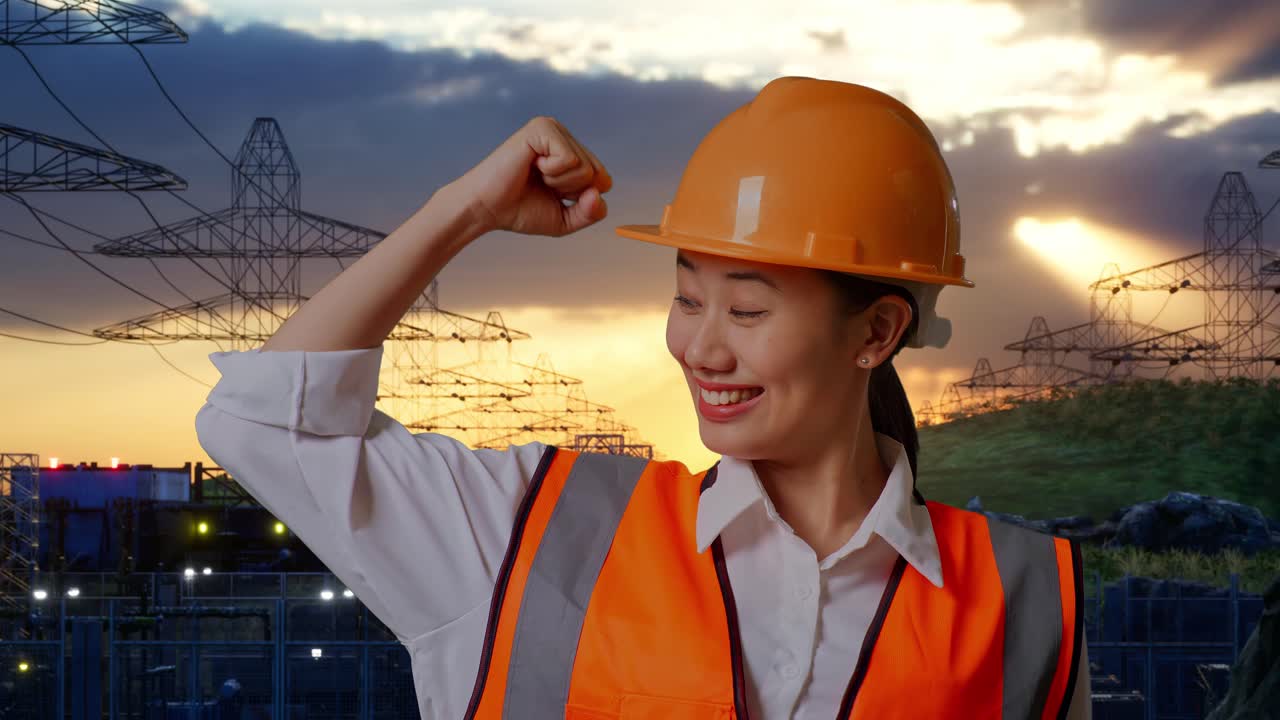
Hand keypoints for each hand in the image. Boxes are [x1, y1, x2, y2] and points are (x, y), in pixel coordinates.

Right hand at [450, 116, 611, 236]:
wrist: (485, 209)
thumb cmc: (521, 211)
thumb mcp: (566, 219)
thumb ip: (591, 212)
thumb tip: (601, 190)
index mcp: (571, 151)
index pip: (604, 180)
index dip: (581, 199)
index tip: (552, 195)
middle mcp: (564, 135)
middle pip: (597, 174)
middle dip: (571, 191)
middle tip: (541, 186)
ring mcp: (553, 128)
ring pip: (585, 167)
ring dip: (560, 183)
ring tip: (535, 175)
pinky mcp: (541, 128)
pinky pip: (569, 159)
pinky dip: (552, 173)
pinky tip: (532, 166)